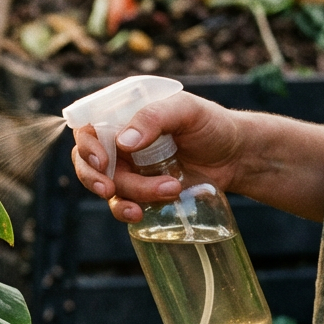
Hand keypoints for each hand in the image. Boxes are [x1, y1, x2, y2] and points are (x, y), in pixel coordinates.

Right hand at [71, 92, 245, 222]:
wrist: (238, 157)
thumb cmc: (212, 125)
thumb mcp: (187, 110)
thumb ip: (155, 117)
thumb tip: (123, 142)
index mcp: (123, 117)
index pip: (87, 127)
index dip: (86, 145)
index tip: (102, 161)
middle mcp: (118, 143)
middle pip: (86, 161)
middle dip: (93, 177)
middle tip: (109, 188)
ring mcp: (128, 169)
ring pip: (107, 185)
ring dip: (129, 193)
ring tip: (168, 189)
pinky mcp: (140, 192)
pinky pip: (121, 204)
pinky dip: (126, 210)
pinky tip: (141, 213)